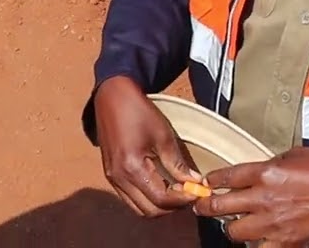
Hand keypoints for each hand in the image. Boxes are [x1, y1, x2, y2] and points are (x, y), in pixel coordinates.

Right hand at [93, 77, 202, 216]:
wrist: (112, 96)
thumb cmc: (138, 112)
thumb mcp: (163, 135)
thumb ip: (177, 163)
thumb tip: (194, 183)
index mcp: (131, 167)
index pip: (161, 199)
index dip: (183, 199)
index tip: (198, 192)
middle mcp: (118, 178)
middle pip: (150, 211)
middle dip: (172, 206)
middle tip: (188, 193)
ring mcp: (112, 177)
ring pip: (139, 208)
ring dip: (159, 205)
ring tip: (175, 190)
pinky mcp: (110, 174)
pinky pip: (130, 198)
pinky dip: (146, 198)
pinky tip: (160, 184)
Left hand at [193, 147, 308, 243]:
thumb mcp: (293, 155)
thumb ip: (268, 166)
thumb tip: (251, 175)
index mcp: (265, 173)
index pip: (224, 177)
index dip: (210, 180)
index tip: (206, 183)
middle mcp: (264, 198)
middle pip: (218, 206)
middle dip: (205, 206)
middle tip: (201, 206)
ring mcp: (275, 223)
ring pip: (234, 232)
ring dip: (231, 227)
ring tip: (235, 223)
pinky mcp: (290, 242)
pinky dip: (257, 245)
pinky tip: (259, 239)